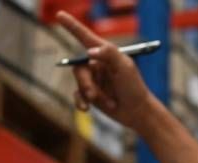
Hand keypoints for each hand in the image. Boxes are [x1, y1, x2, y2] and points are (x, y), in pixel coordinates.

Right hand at [55, 11, 156, 129]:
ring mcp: (93, 80)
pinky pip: (77, 96)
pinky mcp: (90, 95)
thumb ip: (109, 54)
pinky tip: (86, 109)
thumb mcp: (125, 68)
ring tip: (107, 102)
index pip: (85, 37)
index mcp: (106, 54)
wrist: (137, 113)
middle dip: (86, 82)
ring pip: (79, 83)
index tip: (59, 15)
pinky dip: (81, 102)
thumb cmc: (134, 88)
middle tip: (94, 95)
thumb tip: (89, 51)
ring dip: (90, 94)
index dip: (72, 26)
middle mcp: (97, 64)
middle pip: (79, 67)